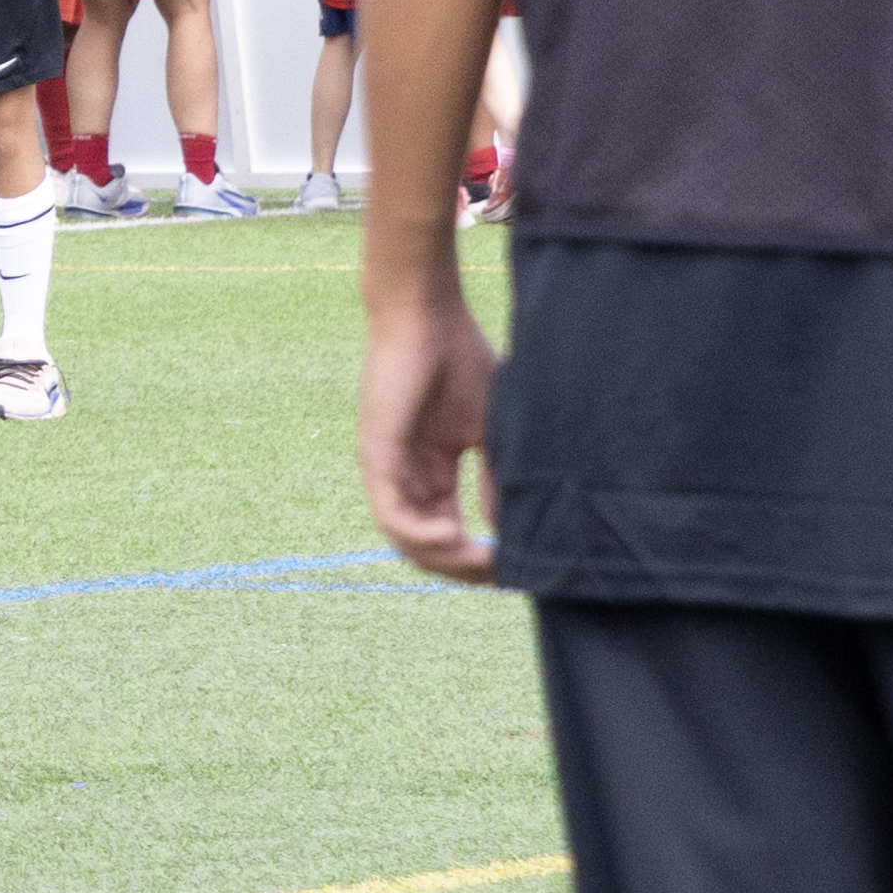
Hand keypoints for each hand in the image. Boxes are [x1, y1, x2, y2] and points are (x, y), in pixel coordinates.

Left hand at [364, 270, 501, 584]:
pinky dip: (420, 534)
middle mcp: (406, 477)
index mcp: (431, 473)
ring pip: (406, 539)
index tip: (516, 568)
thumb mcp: (492, 431)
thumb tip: (514, 529)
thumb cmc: (461, 361)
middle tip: (503, 575)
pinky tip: (455, 538)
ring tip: (484, 563)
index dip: (478, 559)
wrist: (430, 317)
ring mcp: (388, 468)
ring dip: (446, 559)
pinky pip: (391, 511)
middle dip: (465, 568)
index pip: (447, 533)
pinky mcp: (377, 453)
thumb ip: (498, 478)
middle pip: (425, 547)